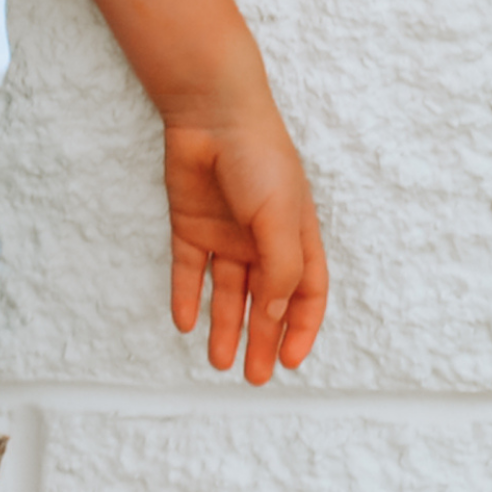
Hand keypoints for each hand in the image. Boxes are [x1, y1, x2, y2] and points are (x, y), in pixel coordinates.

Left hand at [165, 111, 327, 383]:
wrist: (211, 114)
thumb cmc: (260, 161)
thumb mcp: (282, 220)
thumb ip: (280, 271)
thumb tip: (274, 319)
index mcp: (297, 238)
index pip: (306, 295)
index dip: (301, 329)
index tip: (289, 361)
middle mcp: (262, 240)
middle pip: (264, 301)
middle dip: (260, 339)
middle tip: (252, 377)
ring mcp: (225, 233)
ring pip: (226, 291)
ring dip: (224, 326)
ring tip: (218, 362)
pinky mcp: (190, 223)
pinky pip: (189, 268)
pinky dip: (187, 295)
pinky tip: (185, 322)